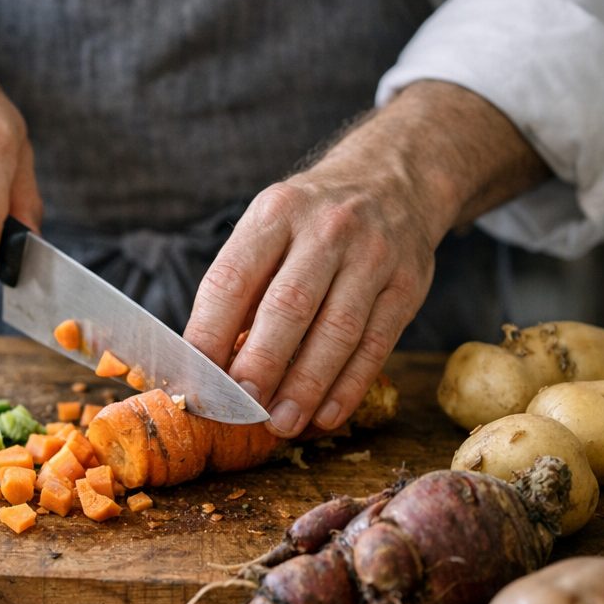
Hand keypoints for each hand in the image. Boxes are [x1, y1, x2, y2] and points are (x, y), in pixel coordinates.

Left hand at [183, 81, 548, 436]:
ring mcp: (373, 256)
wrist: (394, 180)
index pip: (232, 280)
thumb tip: (205, 363)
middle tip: (240, 408)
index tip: (195, 381)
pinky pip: (376, 345)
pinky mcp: (408, 285)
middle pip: (288, 307)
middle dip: (260, 364)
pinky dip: (348, 387)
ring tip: (279, 423)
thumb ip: (241, 289)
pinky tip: (324, 416)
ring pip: (337, 332)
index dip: (209, 335)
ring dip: (305, 387)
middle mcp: (326, 231)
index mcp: (274, 214)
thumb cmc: (309, 223)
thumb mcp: (267, 230)